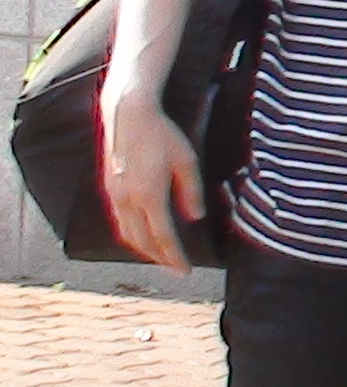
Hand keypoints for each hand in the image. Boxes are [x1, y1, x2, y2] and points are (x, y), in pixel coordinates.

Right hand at [100, 91, 204, 269]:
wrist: (128, 116)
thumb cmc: (162, 135)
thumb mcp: (186, 161)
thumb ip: (191, 192)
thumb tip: (195, 218)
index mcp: (149, 195)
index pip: (162, 237)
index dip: (174, 256)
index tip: (185, 270)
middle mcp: (128, 200)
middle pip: (142, 241)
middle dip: (160, 258)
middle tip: (176, 268)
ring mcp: (115, 196)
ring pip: (128, 234)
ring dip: (144, 249)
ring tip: (162, 256)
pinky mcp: (110, 190)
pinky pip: (120, 222)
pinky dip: (133, 235)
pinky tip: (144, 235)